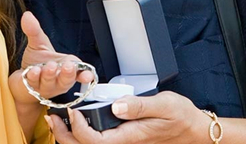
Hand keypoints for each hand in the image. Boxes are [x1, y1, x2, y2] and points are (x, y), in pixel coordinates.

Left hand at [8, 12, 94, 105]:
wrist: (21, 81)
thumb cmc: (36, 64)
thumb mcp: (38, 44)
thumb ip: (35, 30)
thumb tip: (27, 15)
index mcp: (65, 68)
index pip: (80, 72)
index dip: (85, 75)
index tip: (87, 76)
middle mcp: (58, 80)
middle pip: (67, 80)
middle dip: (68, 74)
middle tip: (68, 66)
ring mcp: (46, 87)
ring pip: (51, 83)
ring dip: (50, 75)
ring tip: (49, 66)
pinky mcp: (31, 90)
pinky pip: (34, 84)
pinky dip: (34, 77)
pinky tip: (32, 71)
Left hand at [46, 91, 211, 143]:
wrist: (193, 130)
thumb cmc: (180, 117)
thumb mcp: (164, 105)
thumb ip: (140, 105)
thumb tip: (117, 106)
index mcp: (130, 137)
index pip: (95, 140)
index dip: (79, 128)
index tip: (73, 109)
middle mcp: (123, 143)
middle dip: (64, 135)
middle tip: (52, 115)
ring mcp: (122, 143)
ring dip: (69, 136)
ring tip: (56, 118)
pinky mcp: (122, 139)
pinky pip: (97, 141)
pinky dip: (80, 134)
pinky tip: (74, 121)